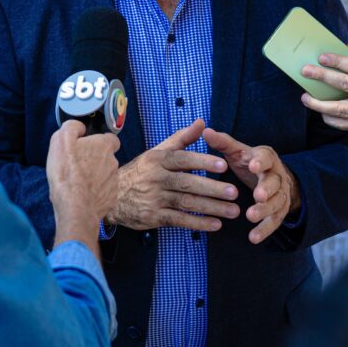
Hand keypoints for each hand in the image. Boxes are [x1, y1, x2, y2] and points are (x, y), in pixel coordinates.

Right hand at [47, 120, 120, 243]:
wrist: (75, 207)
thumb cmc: (67, 173)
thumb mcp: (61, 141)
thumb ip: (72, 127)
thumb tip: (80, 127)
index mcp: (104, 146)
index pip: (111, 138)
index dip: (100, 141)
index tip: (88, 146)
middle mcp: (113, 162)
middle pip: (107, 157)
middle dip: (96, 159)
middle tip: (78, 165)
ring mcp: (114, 181)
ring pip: (106, 174)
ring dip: (96, 176)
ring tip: (79, 182)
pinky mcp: (112, 198)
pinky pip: (104, 191)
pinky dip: (96, 192)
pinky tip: (84, 194)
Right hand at [108, 119, 238, 231]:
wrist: (113, 195)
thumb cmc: (141, 171)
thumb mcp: (157, 151)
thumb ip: (182, 138)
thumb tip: (202, 122)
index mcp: (158, 159)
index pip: (182, 159)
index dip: (202, 161)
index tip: (223, 165)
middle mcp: (156, 178)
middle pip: (187, 183)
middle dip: (212, 188)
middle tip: (234, 192)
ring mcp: (154, 198)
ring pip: (186, 203)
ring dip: (211, 207)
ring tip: (232, 210)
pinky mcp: (153, 216)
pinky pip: (179, 220)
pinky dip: (197, 223)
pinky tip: (215, 224)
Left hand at [202, 129, 300, 243]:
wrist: (273, 178)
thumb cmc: (249, 162)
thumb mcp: (238, 151)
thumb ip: (223, 142)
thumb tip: (205, 129)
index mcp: (266, 158)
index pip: (266, 157)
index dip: (261, 161)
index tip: (254, 165)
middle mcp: (276, 175)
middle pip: (275, 182)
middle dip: (267, 188)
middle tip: (258, 195)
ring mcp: (280, 194)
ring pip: (276, 203)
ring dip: (265, 210)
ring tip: (251, 216)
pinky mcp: (279, 211)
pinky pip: (274, 221)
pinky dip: (264, 230)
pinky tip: (253, 238)